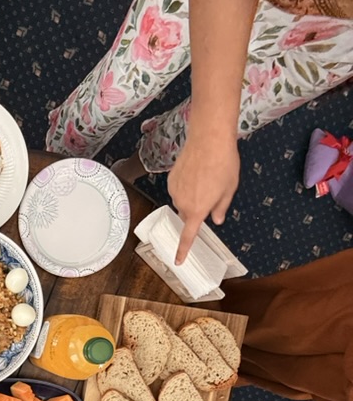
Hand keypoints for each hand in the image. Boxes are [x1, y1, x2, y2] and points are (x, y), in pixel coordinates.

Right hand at [167, 131, 239, 263]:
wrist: (208, 139)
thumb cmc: (223, 163)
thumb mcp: (229, 189)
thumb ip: (221, 207)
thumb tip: (216, 219)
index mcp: (198, 210)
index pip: (188, 236)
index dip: (183, 250)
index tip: (178, 261)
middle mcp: (183, 203)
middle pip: (187, 216)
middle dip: (197, 211)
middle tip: (211, 193)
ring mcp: (175, 191)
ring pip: (182, 202)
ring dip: (192, 196)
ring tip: (205, 177)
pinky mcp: (171, 179)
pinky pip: (178, 189)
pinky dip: (186, 185)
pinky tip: (196, 172)